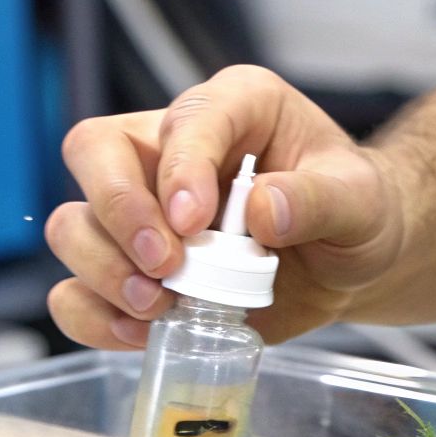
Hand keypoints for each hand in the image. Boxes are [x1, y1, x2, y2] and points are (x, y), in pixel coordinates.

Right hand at [47, 65, 402, 347]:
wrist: (355, 262)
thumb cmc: (357, 212)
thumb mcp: (360, 201)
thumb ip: (319, 199)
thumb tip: (263, 211)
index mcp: (236, 107)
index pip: (185, 119)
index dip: (179, 168)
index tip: (194, 221)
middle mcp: (175, 148)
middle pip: (96, 154)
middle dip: (120, 214)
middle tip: (167, 266)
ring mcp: (146, 208)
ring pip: (75, 222)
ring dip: (104, 269)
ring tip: (161, 304)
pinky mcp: (137, 266)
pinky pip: (77, 289)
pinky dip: (96, 314)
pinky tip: (142, 330)